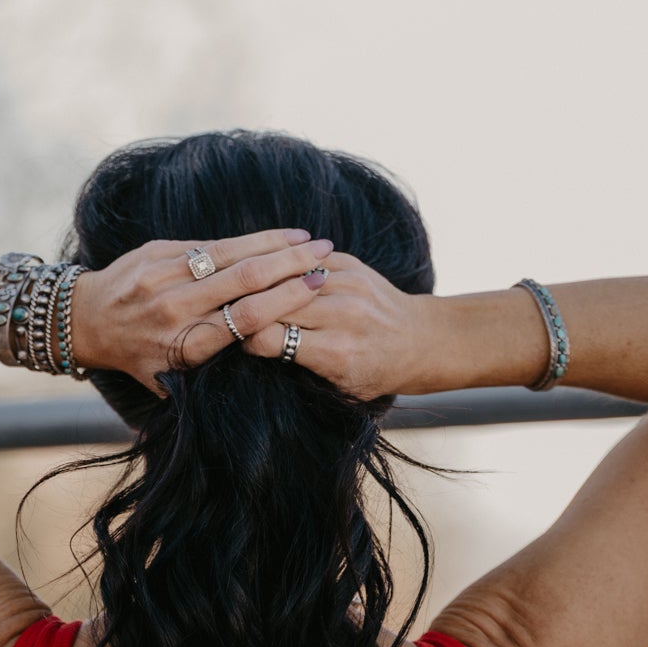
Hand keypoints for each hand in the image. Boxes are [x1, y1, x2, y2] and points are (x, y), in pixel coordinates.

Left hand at [67, 229, 335, 392]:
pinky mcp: (157, 252)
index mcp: (185, 346)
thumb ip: (207, 378)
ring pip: (229, 254)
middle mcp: (175, 309)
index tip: (317, 288)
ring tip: (310, 239)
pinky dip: (246, 239)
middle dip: (290, 264)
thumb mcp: (169, 381)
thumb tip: (256, 369)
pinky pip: (209, 243)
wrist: (84, 320)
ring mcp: (164, 276)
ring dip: (274, 243)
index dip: (286, 301)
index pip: (246, 320)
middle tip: (325, 256)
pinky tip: (276, 235)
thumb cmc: (136, 357)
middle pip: (244, 281)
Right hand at [242, 253, 433, 399]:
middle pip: (273, 303)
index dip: (246, 338)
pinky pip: (304, 259)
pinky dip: (284, 267)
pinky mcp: (351, 264)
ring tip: (240, 287)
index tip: (238, 340)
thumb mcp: (338, 387)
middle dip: (247, 307)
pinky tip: (269, 272)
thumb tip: (250, 343)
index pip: (269, 337)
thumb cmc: (374, 372)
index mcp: (335, 353)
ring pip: (284, 275)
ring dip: (261, 282)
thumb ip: (299, 367)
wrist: (419, 340)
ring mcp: (348, 285)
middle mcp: (342, 315)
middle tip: (228, 311)